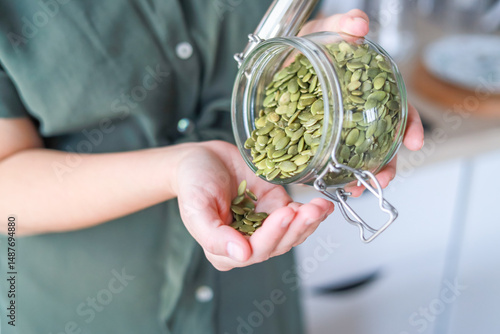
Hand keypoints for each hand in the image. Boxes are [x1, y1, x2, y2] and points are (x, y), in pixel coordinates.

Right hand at [174, 141, 333, 270]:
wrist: (201, 157)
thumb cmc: (192, 183)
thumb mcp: (195, 209)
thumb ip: (214, 236)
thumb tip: (242, 256)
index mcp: (226, 250)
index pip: (255, 250)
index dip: (273, 234)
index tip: (284, 213)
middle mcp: (248, 241)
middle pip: (279, 244)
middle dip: (297, 228)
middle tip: (310, 210)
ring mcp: (265, 224)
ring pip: (292, 233)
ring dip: (309, 222)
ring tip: (319, 207)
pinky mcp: (276, 206)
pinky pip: (297, 215)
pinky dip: (312, 212)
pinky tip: (323, 205)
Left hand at [300, 10, 424, 195]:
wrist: (275, 63)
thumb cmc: (304, 47)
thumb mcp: (321, 32)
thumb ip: (341, 25)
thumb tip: (359, 24)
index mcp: (368, 90)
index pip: (399, 108)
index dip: (411, 124)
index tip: (415, 142)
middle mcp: (357, 113)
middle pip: (381, 142)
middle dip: (386, 164)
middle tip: (383, 178)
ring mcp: (337, 129)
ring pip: (357, 157)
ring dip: (360, 176)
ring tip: (354, 189)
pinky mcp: (315, 140)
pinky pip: (327, 162)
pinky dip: (331, 176)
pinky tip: (330, 185)